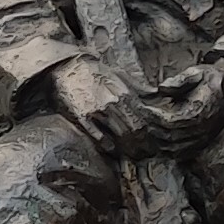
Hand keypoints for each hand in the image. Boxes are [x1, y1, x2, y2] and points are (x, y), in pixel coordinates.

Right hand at [50, 55, 176, 156]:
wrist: (68, 67)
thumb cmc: (94, 73)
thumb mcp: (119, 77)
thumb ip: (137, 90)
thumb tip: (155, 95)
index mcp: (125, 94)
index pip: (143, 121)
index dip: (150, 137)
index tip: (152, 145)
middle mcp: (114, 104)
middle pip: (134, 132)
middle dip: (142, 147)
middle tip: (144, 155)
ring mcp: (98, 112)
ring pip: (120, 137)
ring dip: (128, 150)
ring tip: (133, 156)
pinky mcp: (83, 118)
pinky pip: (99, 138)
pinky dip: (109, 147)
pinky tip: (113, 151)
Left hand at [148, 55, 223, 151]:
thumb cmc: (212, 79)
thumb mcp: (197, 71)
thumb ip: (179, 80)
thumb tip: (161, 89)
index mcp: (199, 111)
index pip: (169, 121)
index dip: (153, 116)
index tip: (143, 108)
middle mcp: (202, 129)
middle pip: (169, 137)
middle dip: (152, 128)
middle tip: (142, 118)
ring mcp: (203, 138)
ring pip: (174, 149)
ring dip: (158, 141)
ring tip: (149, 128)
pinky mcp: (203, 143)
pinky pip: (182, 154)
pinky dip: (168, 150)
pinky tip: (161, 140)